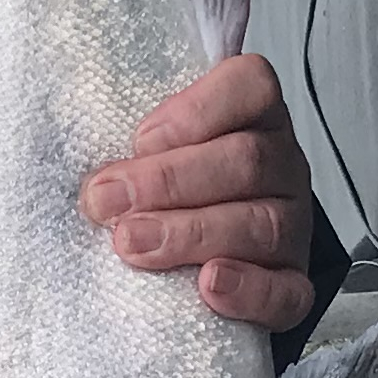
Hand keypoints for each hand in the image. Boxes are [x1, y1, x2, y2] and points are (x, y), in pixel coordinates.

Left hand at [83, 52, 326, 334]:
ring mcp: (292, 228)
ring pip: (260, 224)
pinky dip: (247, 289)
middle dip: (167, 181)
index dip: (195, 111)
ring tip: (132, 244)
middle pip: (246, 160)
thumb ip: (133, 144)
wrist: (201, 263)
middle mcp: (282, 167)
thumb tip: (85, 167)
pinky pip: (286, 291)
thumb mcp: (148, 154)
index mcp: (253, 117)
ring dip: (188, 233)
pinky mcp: (290, 285)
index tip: (138, 140)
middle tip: (106, 202)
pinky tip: (208, 285)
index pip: (251, 86)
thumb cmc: (164, 198)